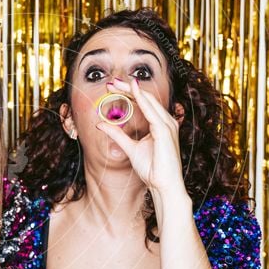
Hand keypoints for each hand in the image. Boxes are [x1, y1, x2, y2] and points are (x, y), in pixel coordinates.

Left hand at [96, 77, 185, 197]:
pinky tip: (133, 91)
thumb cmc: (152, 170)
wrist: (164, 186)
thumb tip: (100, 124)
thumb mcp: (130, 148)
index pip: (143, 103)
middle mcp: (165, 122)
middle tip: (111, 82)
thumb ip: (116, 135)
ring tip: (117, 84)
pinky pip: (152, 111)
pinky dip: (142, 99)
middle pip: (146, 98)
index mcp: (160, 124)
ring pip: (148, 100)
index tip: (112, 88)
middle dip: (128, 88)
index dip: (128, 93)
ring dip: (132, 90)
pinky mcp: (165, 130)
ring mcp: (167, 125)